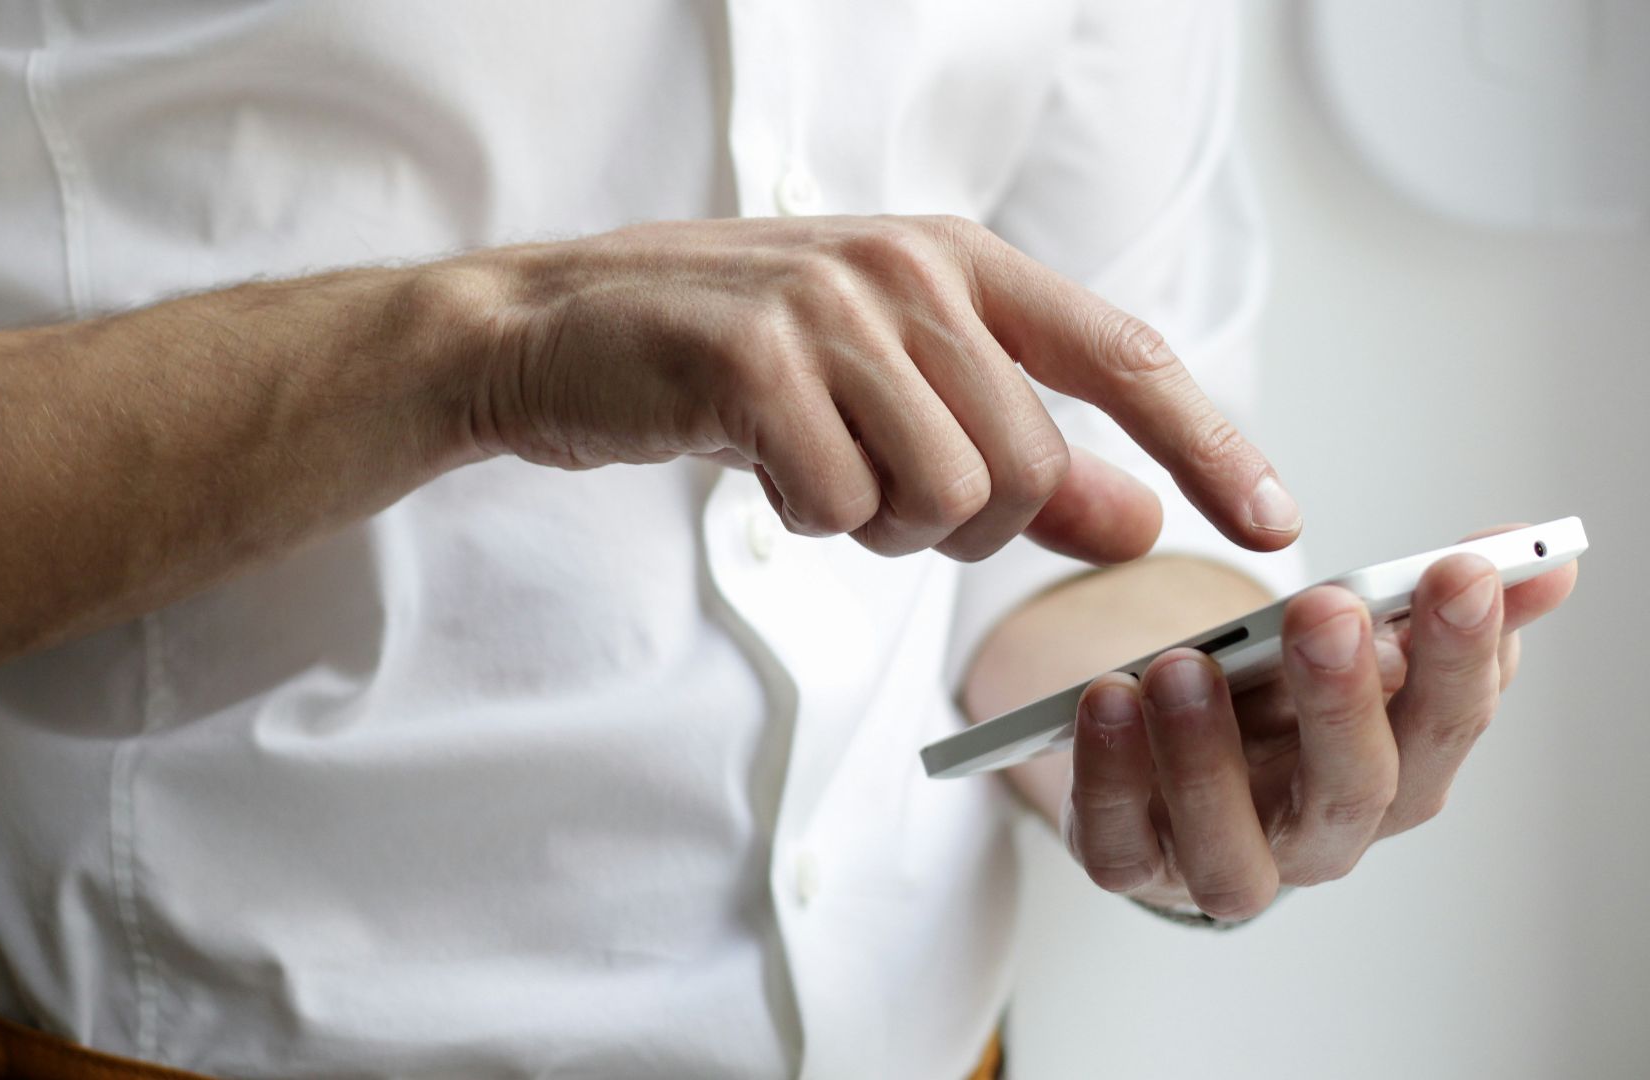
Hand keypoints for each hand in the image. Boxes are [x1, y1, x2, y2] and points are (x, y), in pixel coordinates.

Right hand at [456, 215, 1300, 562]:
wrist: (554, 330)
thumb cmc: (730, 362)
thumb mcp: (889, 393)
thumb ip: (1020, 455)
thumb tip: (1138, 521)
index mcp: (958, 260)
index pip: (1124, 357)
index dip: (1209, 444)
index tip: (1274, 523)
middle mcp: (909, 268)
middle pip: (1026, 466)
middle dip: (963, 523)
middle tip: (876, 493)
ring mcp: (830, 307)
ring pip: (943, 495)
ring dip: (878, 524)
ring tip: (813, 467)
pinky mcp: (753, 360)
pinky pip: (840, 507)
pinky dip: (806, 519)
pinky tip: (757, 465)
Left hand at [1060, 532, 1578, 919]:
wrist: (1169, 758)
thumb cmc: (1275, 703)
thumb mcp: (1350, 644)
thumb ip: (1432, 605)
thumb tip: (1541, 557)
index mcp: (1395, 774)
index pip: (1447, 725)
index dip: (1461, 655)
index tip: (1460, 571)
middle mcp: (1320, 836)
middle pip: (1353, 791)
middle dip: (1344, 700)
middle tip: (1326, 611)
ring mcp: (1223, 860)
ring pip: (1230, 846)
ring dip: (1207, 756)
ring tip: (1183, 665)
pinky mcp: (1131, 864)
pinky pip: (1117, 844)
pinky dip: (1108, 777)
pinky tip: (1105, 700)